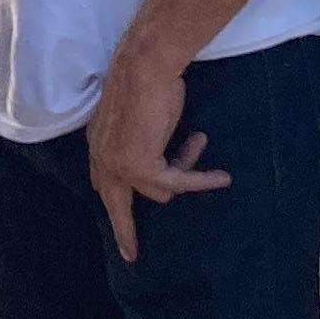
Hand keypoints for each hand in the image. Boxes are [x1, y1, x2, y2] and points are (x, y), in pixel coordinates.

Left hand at [83, 36, 230, 263]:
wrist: (147, 64)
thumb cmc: (150, 80)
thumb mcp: (143, 117)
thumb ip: (143, 141)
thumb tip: (159, 159)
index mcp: (98, 144)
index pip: (102, 183)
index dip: (113, 204)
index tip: (118, 222)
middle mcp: (102, 158)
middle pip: (116, 206)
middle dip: (126, 231)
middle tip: (132, 254)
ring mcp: (119, 164)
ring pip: (160, 190)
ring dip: (185, 168)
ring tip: (199, 140)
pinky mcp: (140, 167)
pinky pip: (176, 183)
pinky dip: (199, 179)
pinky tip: (222, 178)